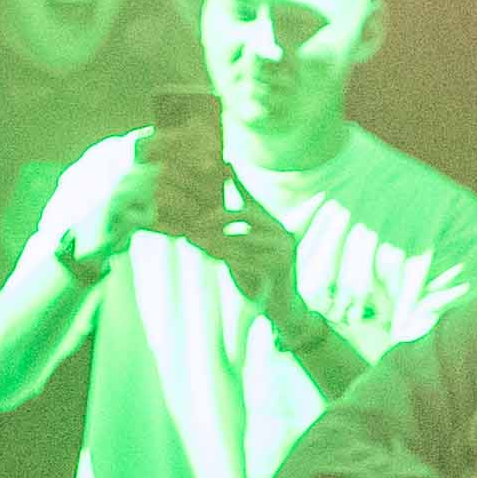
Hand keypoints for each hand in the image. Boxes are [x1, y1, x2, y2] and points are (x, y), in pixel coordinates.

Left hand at [199, 189, 300, 307]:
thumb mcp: (238, 253)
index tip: (224, 169)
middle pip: (246, 214)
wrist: (278, 308)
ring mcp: (283, 248)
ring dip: (215, 240)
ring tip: (193, 240)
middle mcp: (280, 232)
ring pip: (243, 238)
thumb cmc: (254, 278)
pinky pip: (247, 258)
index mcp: (271, 225)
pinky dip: (225, 257)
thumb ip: (225, 236)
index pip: (250, 199)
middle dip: (218, 217)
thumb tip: (195, 223)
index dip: (236, 183)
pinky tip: (208, 255)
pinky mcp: (281, 266)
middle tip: (195, 222)